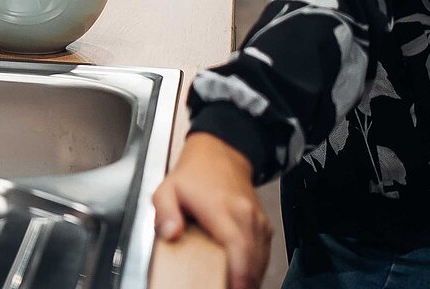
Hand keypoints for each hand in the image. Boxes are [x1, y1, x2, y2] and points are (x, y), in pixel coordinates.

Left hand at [152, 134, 269, 288]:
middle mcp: (246, 216)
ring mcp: (258, 222)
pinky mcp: (263, 227)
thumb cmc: (194, 175)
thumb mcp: (167, 189)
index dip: (239, 274)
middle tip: (226, 288)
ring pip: (262, 260)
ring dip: (250, 278)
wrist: (220, 155)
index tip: (231, 287)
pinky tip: (241, 277)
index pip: (239, 247)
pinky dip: (255, 269)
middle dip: (243, 283)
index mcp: (223, 209)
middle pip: (253, 260)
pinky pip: (264, 254)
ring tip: (231, 285)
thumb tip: (170, 234)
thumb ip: (165, 212)